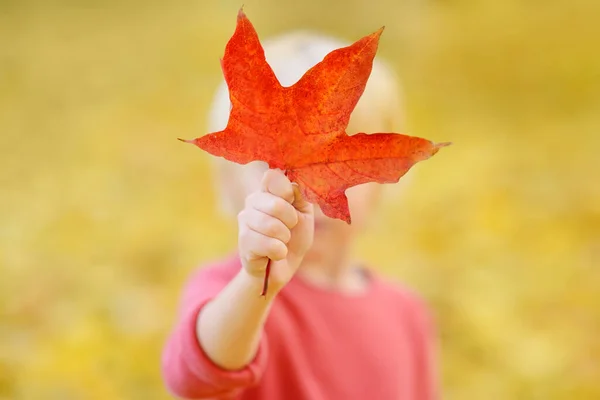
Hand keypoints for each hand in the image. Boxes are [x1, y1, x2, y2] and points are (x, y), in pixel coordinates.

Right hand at [237, 169, 313, 293]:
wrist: (283, 267)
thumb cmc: (294, 237)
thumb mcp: (304, 213)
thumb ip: (300, 195)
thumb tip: (292, 184)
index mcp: (268, 191)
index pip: (272, 177)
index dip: (286, 190)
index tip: (293, 202)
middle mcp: (253, 201)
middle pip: (277, 204)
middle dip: (291, 221)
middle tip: (289, 229)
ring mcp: (245, 220)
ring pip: (271, 226)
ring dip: (285, 238)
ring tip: (282, 241)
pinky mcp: (244, 241)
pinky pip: (267, 244)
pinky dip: (279, 251)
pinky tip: (277, 253)